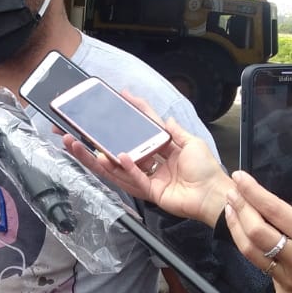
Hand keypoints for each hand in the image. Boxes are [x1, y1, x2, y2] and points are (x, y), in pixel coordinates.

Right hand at [61, 91, 231, 225]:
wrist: (213, 195)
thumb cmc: (207, 170)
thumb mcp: (193, 143)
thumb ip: (176, 132)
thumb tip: (166, 118)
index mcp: (163, 150)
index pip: (144, 128)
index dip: (134, 112)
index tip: (122, 97)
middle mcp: (152, 163)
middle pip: (120, 150)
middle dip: (98, 142)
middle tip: (78, 132)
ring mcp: (148, 178)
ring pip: (118, 167)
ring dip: (100, 157)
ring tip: (81, 146)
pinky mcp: (150, 192)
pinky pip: (135, 179)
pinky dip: (128, 168)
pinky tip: (120, 156)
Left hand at [225, 175, 291, 292]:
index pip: (274, 210)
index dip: (253, 192)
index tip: (240, 177)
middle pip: (255, 231)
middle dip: (240, 208)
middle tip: (232, 192)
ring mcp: (288, 280)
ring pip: (250, 252)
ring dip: (236, 228)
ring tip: (231, 210)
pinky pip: (264, 269)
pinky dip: (258, 252)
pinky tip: (253, 239)